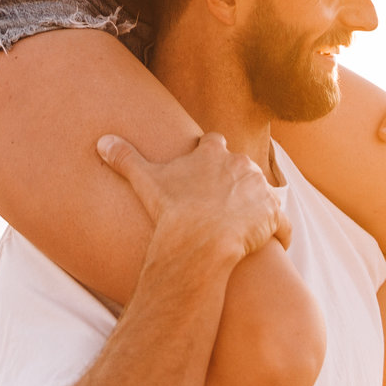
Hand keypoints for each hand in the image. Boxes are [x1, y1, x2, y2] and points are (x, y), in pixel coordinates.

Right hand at [98, 133, 289, 267]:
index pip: (215, 143)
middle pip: (243, 167)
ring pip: (264, 194)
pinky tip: (273, 244)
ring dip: (258, 206)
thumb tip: (102, 141)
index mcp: (214, 153)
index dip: (210, 154)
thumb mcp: (144, 179)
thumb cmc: (172, 208)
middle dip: (236, 181)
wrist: (200, 238)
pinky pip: (283, 225)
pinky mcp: (274, 216)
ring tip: (246, 225)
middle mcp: (242, 165)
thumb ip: (124, 157)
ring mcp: (261, 191)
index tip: (204, 166)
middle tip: (224, 201)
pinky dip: (280, 234)